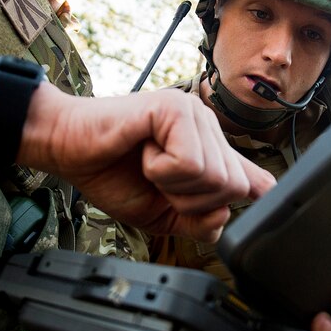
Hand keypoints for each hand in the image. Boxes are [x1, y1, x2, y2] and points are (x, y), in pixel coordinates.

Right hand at [21, 86, 275, 241]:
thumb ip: (199, 221)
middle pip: (235, 187)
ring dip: (174, 187)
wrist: (66, 150)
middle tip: (159, 184)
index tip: (263, 197)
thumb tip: (227, 216)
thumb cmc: (110, 174)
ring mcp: (194, 114)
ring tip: (149, 165)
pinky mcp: (175, 108)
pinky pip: (190, 163)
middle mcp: (208, 127)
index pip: (251, 178)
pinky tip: (144, 153)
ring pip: (215, 177)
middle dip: (193, 203)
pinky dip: (161, 171)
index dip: (256, 193)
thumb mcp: (163, 214)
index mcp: (207, 149)